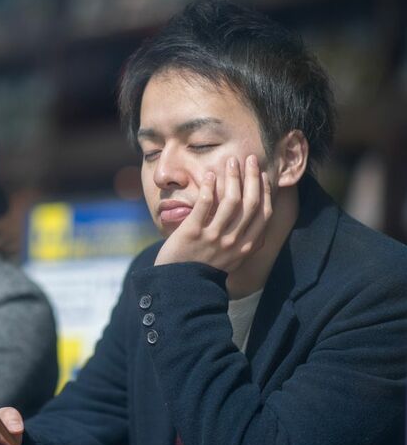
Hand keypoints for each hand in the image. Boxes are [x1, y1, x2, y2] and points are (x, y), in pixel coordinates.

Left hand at [155, 155, 271, 271]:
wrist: (180, 285)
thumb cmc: (204, 268)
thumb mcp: (232, 258)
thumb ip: (244, 240)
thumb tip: (255, 219)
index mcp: (246, 247)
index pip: (263, 214)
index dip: (265, 191)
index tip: (262, 174)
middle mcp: (233, 242)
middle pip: (250, 203)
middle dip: (252, 177)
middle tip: (250, 159)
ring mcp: (213, 237)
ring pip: (230, 201)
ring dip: (232, 177)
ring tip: (230, 162)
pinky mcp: (192, 233)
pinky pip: (204, 204)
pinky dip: (208, 187)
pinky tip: (209, 176)